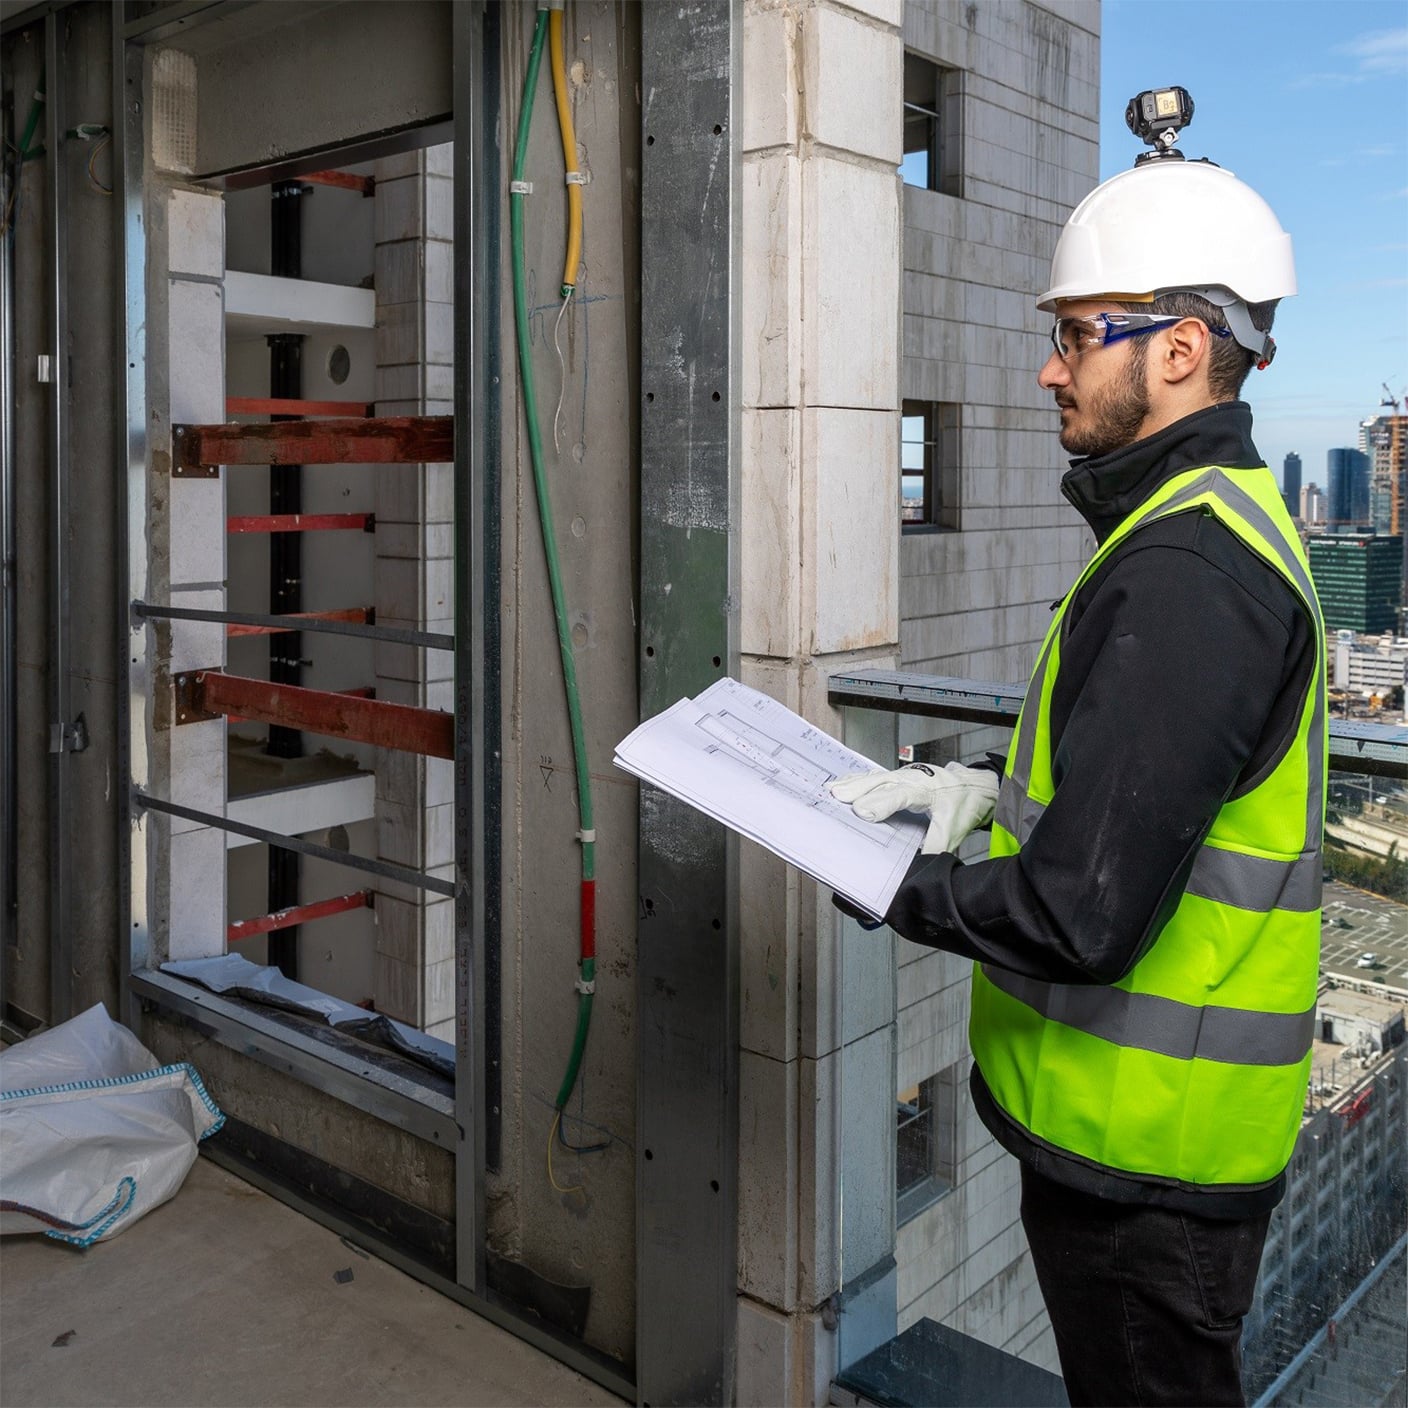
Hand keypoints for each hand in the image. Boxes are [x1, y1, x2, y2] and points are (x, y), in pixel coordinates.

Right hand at [828, 762, 999, 854]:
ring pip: (874, 777)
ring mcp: (902, 774)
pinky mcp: (897, 776)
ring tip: (831, 791)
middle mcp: (911, 778)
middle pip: (881, 782)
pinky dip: (856, 780)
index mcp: (926, 789)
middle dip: (858, 790)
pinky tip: (841, 784)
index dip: (881, 803)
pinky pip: (873, 777)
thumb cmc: (963, 804)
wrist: (973, 786)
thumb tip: (922, 861)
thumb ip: (937, 844)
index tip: (863, 812)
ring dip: (852, 784)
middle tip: (836, 797)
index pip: (900, 795)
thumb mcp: (955, 828)